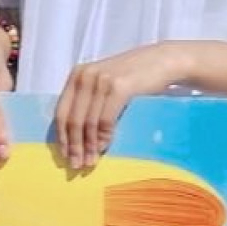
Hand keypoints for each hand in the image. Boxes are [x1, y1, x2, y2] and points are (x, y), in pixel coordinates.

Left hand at [51, 45, 183, 171]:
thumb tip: (76, 136)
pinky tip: (105, 148)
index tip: (64, 156)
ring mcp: (102, 81)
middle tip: (76, 165)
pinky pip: (106, 120)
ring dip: (88, 146)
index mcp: (77, 75)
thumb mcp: (105, 83)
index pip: (61, 112)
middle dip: (74, 146)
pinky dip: (103, 137)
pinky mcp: (119, 87)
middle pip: (72, 119)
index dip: (62, 137)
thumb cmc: (135, 75)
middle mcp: (85, 76)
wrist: (164, 60)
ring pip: (88, 123)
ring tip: (91, 162)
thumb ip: (89, 100)